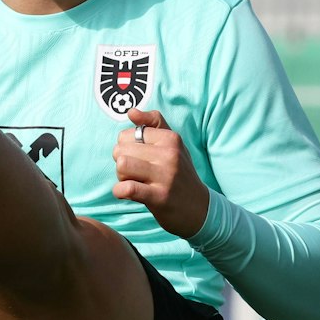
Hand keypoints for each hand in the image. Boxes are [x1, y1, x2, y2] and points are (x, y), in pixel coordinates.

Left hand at [112, 109, 208, 237]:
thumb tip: (131, 111)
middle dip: (121, 163)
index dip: (126, 148)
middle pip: (120, 150)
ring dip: (121, 176)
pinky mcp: (160, 197)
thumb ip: (153, 123)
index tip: (138, 159)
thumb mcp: (174, 145)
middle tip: (135, 173)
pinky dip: (120, 191)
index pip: (126, 135)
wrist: (199, 208)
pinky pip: (127, 188)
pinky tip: (127, 194)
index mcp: (171, 138)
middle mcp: (169, 154)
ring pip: (122, 165)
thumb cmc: (180, 174)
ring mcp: (165, 176)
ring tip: (132, 181)